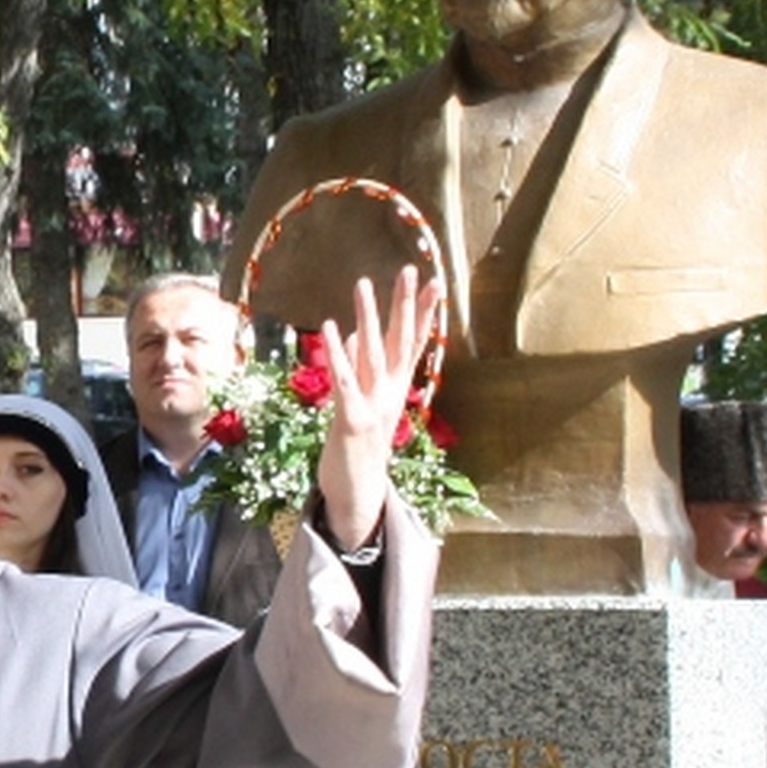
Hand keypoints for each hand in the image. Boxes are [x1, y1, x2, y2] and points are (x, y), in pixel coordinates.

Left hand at [314, 266, 441, 550]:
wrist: (358, 497)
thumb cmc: (358, 449)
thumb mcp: (363, 404)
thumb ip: (361, 368)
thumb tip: (354, 332)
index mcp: (395, 390)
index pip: (413, 343)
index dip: (424, 313)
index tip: (435, 281)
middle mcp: (389, 394)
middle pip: (400, 342)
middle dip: (405, 306)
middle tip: (410, 270)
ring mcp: (373, 407)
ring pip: (372, 355)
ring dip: (368, 318)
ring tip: (363, 284)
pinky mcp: (351, 421)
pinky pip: (345, 382)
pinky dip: (339, 354)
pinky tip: (331, 327)